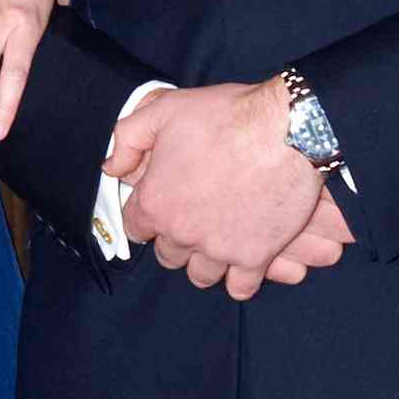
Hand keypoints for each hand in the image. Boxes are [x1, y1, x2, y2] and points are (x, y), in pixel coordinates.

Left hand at [106, 78, 353, 299]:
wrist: (286, 130)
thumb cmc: (225, 116)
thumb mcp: (164, 110)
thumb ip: (128, 138)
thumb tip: (111, 166)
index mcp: (156, 202)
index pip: (134, 227)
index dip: (145, 214)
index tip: (160, 205)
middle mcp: (182, 233)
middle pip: (167, 254)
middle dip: (176, 237)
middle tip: (194, 216)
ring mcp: (219, 249)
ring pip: (200, 274)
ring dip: (205, 259)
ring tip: (218, 237)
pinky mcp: (255, 257)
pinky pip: (240, 287)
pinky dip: (239, 278)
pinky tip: (244, 258)